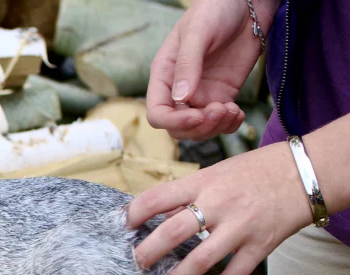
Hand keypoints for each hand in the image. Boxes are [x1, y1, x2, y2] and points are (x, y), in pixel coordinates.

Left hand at [126, 142, 312, 274]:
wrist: (304, 172)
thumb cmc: (253, 171)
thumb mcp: (215, 173)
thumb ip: (188, 194)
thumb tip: (157, 215)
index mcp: (202, 182)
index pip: (158, 197)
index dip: (134, 213)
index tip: (123, 226)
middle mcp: (218, 203)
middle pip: (173, 231)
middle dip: (149, 252)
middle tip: (137, 264)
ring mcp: (240, 226)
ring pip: (202, 259)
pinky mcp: (261, 244)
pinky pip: (236, 273)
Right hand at [146, 0, 277, 140]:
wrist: (246, 4)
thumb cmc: (215, 10)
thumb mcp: (198, 33)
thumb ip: (188, 64)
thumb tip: (181, 98)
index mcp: (164, 76)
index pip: (158, 113)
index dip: (173, 122)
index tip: (197, 116)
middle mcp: (178, 91)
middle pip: (177, 128)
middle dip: (198, 127)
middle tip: (221, 110)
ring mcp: (201, 96)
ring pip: (199, 130)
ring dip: (216, 128)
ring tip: (233, 110)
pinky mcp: (222, 97)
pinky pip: (220, 123)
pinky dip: (229, 125)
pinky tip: (238, 113)